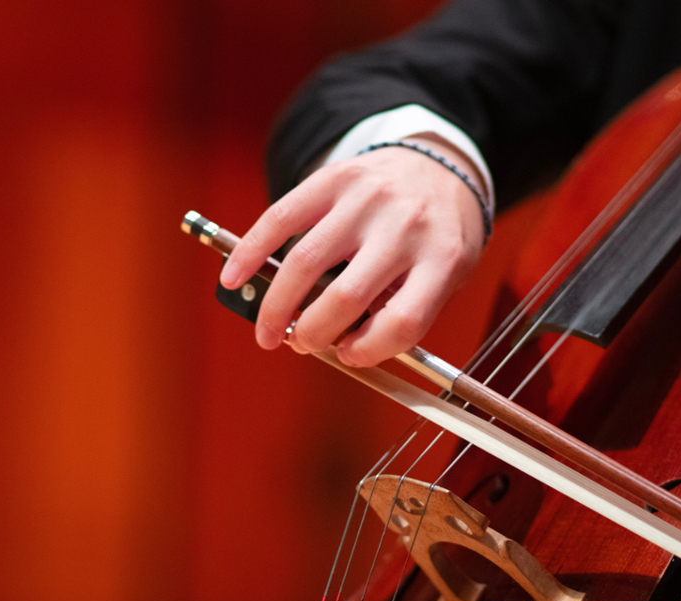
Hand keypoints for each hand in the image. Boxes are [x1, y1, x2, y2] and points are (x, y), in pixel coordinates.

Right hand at [219, 134, 487, 367]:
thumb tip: (339, 344)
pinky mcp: (333, 180)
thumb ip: (404, 309)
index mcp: (442, 258)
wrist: (440, 166)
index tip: (349, 355)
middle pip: (346, 296)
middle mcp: (406, 227)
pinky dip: (251, 252)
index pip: (402, 322)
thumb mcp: (446, 276)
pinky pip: (281, 218)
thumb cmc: (439, 234)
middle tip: (301, 344)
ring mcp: (367, 200)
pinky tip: (234, 278)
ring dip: (277, 307)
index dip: (368, 351)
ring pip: (306, 262)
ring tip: (268, 331)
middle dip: (313, 333)